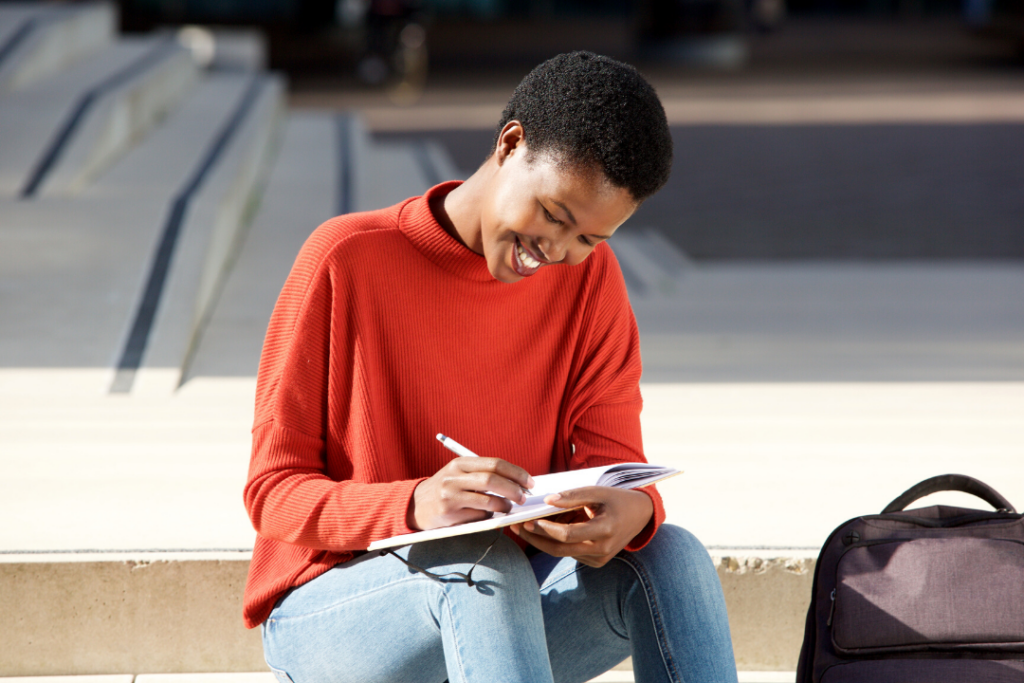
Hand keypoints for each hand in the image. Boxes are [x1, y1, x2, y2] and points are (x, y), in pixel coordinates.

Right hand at [408, 458, 535, 530]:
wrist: (415, 505)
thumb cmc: (445, 489)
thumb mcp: (458, 474)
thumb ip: (482, 473)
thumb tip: (517, 481)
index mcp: (460, 463)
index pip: (494, 463)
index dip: (516, 472)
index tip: (529, 482)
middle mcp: (454, 477)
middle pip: (492, 480)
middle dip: (514, 489)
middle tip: (524, 497)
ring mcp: (450, 496)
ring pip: (488, 501)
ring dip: (504, 506)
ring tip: (508, 508)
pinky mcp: (449, 514)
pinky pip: (479, 516)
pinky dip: (489, 516)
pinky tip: (489, 515)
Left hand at [509, 487, 653, 567]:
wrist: (640, 515)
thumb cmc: (617, 499)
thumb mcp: (598, 491)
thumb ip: (573, 496)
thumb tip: (548, 501)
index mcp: (605, 529)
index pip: (567, 535)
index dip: (545, 528)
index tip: (528, 520)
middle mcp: (603, 549)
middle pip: (560, 549)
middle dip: (536, 538)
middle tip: (517, 527)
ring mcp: (600, 559)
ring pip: (563, 553)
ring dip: (543, 541)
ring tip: (526, 526)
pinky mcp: (596, 562)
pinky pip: (571, 554)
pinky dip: (556, 543)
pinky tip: (546, 531)